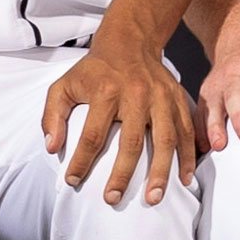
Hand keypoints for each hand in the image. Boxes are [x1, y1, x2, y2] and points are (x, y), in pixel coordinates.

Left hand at [41, 40, 199, 205]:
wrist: (131, 41)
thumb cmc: (95, 70)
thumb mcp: (64, 85)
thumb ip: (53, 116)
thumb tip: (52, 148)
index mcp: (106, 91)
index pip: (92, 134)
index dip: (82, 161)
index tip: (73, 181)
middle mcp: (137, 94)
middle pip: (132, 142)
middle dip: (123, 174)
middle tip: (113, 198)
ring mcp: (161, 97)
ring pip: (166, 139)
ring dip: (161, 171)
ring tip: (154, 198)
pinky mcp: (178, 98)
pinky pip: (187, 130)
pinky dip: (187, 156)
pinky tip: (184, 178)